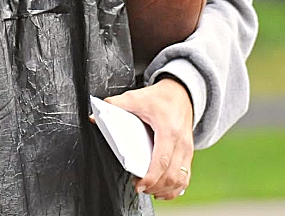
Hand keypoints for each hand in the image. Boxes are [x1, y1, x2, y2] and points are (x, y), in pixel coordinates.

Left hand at [103, 77, 192, 199]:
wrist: (181, 93)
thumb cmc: (160, 98)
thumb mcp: (137, 98)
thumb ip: (116, 105)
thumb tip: (95, 114)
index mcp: (168, 130)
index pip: (162, 160)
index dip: (151, 177)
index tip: (139, 185)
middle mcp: (181, 143)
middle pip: (171, 175)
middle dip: (155, 187)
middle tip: (139, 188)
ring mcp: (187, 150)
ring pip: (180, 180)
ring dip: (165, 190)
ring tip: (149, 190)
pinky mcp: (188, 154)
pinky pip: (185, 177)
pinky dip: (175, 188)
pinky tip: (162, 190)